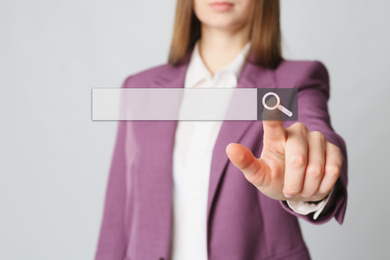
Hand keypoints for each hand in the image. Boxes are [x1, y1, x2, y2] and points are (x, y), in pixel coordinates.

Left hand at [226, 121, 342, 201]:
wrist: (300, 190)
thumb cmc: (275, 178)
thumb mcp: (258, 175)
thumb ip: (245, 162)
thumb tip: (230, 148)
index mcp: (275, 136)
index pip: (273, 122)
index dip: (273, 111)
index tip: (271, 99)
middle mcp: (297, 131)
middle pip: (298, 159)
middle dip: (294, 183)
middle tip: (289, 191)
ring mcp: (317, 138)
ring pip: (316, 168)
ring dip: (308, 187)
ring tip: (302, 188)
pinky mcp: (333, 148)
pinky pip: (332, 170)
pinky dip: (323, 186)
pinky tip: (317, 185)